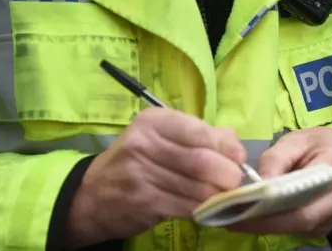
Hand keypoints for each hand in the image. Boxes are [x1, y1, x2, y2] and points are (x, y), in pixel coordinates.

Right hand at [66, 108, 245, 247]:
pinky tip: (206, 206)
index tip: (238, 157)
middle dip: (227, 173)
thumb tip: (233, 141)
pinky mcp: (144, 202)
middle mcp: (144, 144)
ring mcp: (142, 174)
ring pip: (197, 187)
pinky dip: (203, 209)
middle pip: (202, 161)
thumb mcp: (159, 138)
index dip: (226, 146)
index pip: (199, 130)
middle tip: (234, 181)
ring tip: (223, 194)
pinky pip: (186, 206)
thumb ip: (198, 135)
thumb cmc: (134, 161)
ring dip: (218, 194)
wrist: (92, 195)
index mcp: (153, 121)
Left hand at [226, 127, 331, 237]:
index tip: (241, 207)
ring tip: (241, 219)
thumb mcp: (297, 139)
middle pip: (303, 219)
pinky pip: (305, 230)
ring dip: (270, 226)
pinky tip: (262, 219)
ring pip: (303, 228)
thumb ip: (276, 159)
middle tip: (233, 220)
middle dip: (265, 223)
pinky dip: (281, 226)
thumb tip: (258, 184)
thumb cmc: (322, 142)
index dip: (272, 207)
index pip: (304, 193)